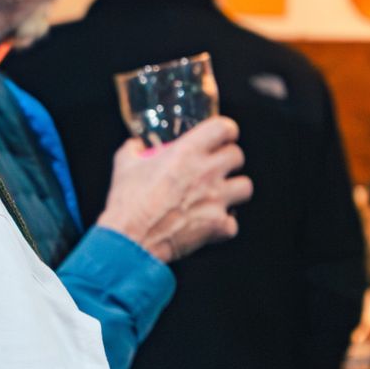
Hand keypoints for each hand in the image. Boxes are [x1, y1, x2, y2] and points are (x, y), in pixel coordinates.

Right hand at [97, 117, 253, 263]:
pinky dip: (224, 225)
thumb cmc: (128, 202)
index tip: (223, 136)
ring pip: (245, 187)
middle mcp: (207, 172)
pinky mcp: (217, 225)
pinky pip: (233, 223)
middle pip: (238, 155)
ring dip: (235, 189)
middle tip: (218, 167)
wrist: (130, 240)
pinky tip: (212, 224)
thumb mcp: (124, 165)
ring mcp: (215, 199)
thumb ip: (133, 149)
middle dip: (230, 160)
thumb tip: (136, 145)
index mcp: (187, 152)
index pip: (224, 128)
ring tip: (221, 194)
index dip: (226, 131)